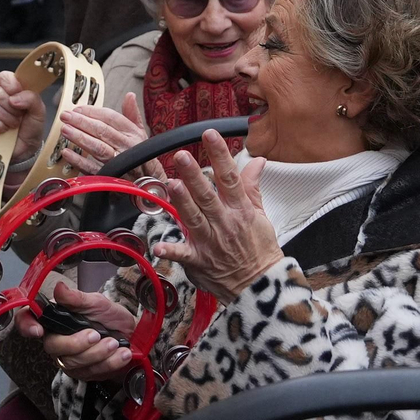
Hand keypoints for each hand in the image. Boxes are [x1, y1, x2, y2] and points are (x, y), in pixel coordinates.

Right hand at [0, 71, 47, 161]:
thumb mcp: (39, 111)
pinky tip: (3, 130)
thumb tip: (15, 98)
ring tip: (13, 125)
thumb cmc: (31, 128)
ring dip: (7, 119)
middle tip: (19, 117)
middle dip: (12, 108)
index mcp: (13, 89)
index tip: (19, 97)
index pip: (4, 77)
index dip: (11, 86)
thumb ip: (32, 98)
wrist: (26, 150)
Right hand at [18, 282, 136, 383]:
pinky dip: (109, 363)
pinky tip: (122, 354)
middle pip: (52, 346)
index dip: (26, 325)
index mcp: (54, 317)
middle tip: (97, 334)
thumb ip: (76, 298)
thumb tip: (59, 288)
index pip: (27, 320)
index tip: (39, 330)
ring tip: (115, 343)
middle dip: (76, 343)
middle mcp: (56, 339)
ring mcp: (68, 359)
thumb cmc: (109, 317)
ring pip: (73, 363)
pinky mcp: (82, 373)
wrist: (130, 336)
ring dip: (97, 354)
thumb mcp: (96, 302)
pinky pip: (91, 373)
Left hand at [58, 93, 150, 174]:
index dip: (92, 112)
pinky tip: (67, 153)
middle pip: (102, 131)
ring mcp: (117, 162)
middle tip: (66, 116)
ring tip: (65, 129)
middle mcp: (125, 146)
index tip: (77, 108)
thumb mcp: (139, 132)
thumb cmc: (139, 153)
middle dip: (81, 122)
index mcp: (132, 133)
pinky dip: (79, 161)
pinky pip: (92, 168)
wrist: (148, 180)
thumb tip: (129, 95)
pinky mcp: (109, 176)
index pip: (110, 118)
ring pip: (97, 148)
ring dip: (80, 138)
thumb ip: (132, 113)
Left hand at [154, 129, 283, 299]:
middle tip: (181, 155)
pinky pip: (183, 255)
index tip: (210, 135)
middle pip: (207, 195)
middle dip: (194, 175)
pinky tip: (158, 245)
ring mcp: (211, 242)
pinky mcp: (199, 261)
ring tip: (171, 185)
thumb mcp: (260, 214)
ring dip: (182, 202)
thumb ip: (252, 186)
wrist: (260, 284)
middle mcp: (224, 223)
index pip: (229, 177)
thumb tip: (257, 160)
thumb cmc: (259, 248)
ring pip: (194, 218)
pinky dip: (171, 251)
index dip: (219, 154)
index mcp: (240, 209)